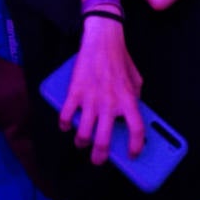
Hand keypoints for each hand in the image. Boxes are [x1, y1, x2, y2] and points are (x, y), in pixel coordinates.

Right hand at [62, 20, 144, 163]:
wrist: (102, 40)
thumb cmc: (120, 59)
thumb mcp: (136, 79)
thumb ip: (135, 98)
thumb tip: (132, 114)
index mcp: (128, 99)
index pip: (136, 129)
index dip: (136, 146)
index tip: (131, 154)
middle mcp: (110, 103)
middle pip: (104, 140)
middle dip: (100, 156)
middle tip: (98, 159)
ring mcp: (91, 99)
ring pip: (83, 133)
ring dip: (81, 142)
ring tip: (82, 142)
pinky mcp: (74, 92)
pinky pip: (65, 116)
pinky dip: (63, 124)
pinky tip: (65, 125)